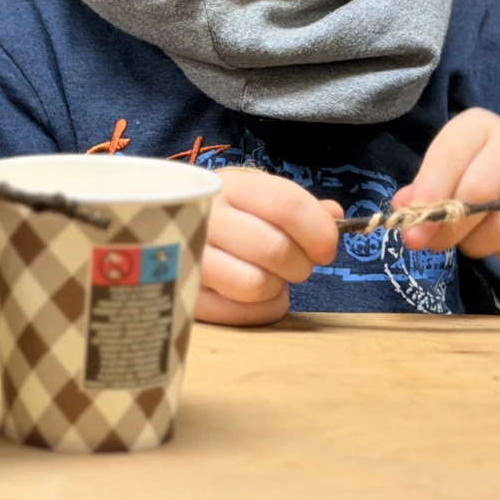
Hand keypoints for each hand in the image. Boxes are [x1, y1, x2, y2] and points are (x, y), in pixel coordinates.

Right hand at [197, 167, 342, 325]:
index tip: (326, 248)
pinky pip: (240, 313)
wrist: (164, 228)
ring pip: (256, 284)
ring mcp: (189, 257)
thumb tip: (335, 216)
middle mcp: (205, 217)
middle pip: (275, 249)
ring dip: (276, 287)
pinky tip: (254, 297)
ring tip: (269, 277)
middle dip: (300, 264)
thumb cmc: (229, 214)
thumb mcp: (258, 196)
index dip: (318, 231)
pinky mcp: (185, 293)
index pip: (286, 204)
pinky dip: (260, 309)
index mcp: (231, 186)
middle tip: (296, 264)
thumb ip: (299, 205)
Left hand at [390, 110, 499, 267]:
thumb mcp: (444, 177)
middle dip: (451, 229)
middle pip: (479, 191)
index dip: (429, 199)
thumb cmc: (475, 177)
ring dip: (480, 245)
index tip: (414, 234)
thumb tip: (406, 211)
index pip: (449, 157)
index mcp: (478, 125)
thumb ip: (422, 194)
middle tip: (437, 245)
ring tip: (472, 242)